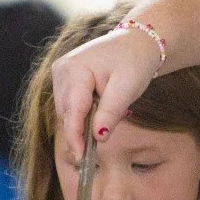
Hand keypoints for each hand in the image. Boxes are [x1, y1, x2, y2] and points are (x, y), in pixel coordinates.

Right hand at [51, 26, 158, 158]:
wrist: (138, 42)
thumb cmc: (135, 61)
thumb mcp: (127, 88)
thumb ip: (110, 112)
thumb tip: (98, 137)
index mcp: (74, 69)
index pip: (72, 110)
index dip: (75, 136)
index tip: (80, 157)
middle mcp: (62, 70)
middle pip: (66, 113)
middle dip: (79, 132)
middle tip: (94, 151)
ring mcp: (61, 73)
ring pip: (66, 111)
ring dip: (81, 123)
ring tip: (103, 122)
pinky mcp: (65, 78)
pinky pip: (70, 104)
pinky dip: (82, 114)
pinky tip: (97, 114)